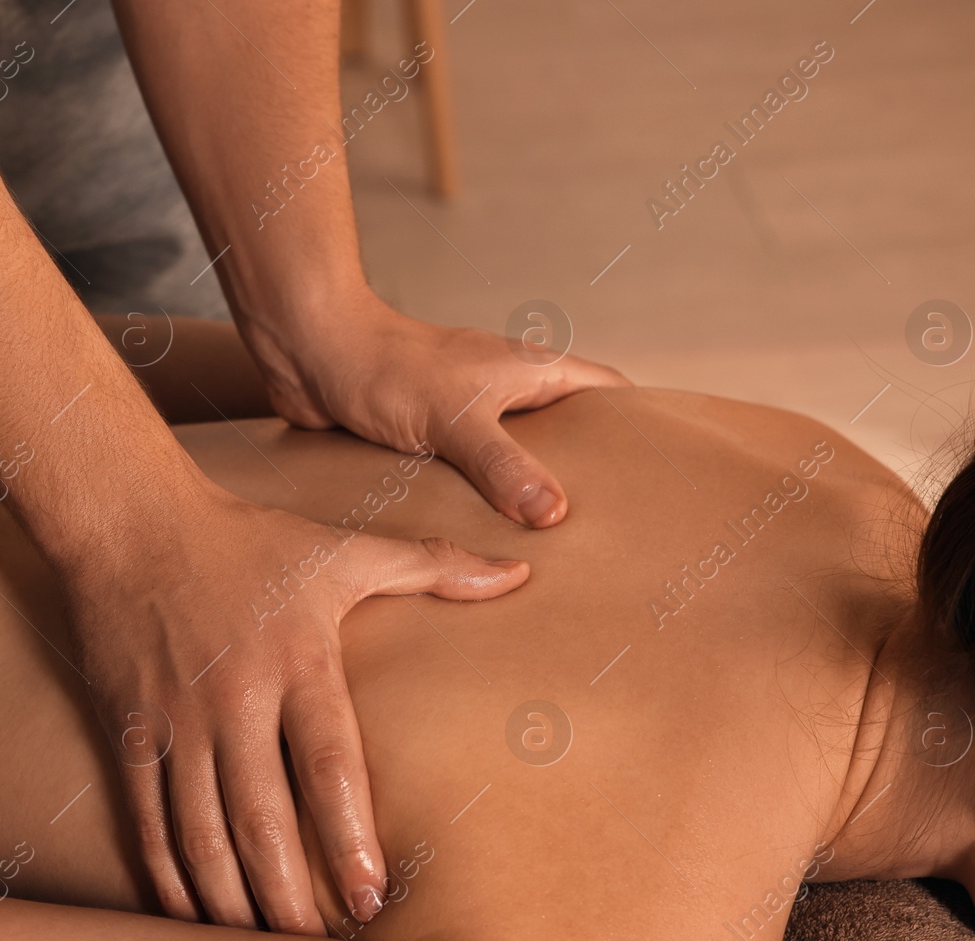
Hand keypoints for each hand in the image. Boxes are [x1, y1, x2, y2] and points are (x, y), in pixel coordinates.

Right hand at [56, 477, 527, 934]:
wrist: (131, 522)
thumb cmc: (250, 541)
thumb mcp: (344, 550)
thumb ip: (434, 565)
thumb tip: (520, 572)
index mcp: (297, 659)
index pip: (327, 761)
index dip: (348, 835)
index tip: (370, 899)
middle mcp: (233, 697)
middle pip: (260, 818)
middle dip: (289, 896)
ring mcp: (176, 720)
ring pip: (199, 834)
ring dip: (229, 902)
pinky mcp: (131, 732)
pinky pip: (148, 819)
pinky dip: (168, 877)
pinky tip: (192, 919)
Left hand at [241, 292, 630, 527]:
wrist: (308, 349)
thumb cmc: (382, 364)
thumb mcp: (453, 418)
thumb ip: (503, 465)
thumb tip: (554, 512)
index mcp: (532, 370)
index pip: (610, 394)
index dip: (642, 426)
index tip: (666, 473)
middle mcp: (506, 392)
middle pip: (568, 437)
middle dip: (588, 479)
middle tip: (615, 537)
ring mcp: (468, 417)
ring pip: (514, 463)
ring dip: (525, 500)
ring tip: (554, 557)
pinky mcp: (429, 442)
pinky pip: (466, 480)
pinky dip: (477, 508)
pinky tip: (480, 548)